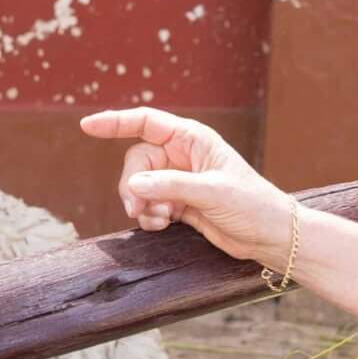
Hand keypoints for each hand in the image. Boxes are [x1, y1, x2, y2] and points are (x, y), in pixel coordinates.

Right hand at [78, 108, 295, 267]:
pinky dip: (149, 215)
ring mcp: (179, 180)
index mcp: (193, 139)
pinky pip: (148, 204)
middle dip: (132, 185)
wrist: (270, 236)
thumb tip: (133, 185)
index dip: (115, 123)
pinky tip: (162, 225)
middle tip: (136, 208)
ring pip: (139, 185)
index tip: (87, 126)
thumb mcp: (212, 192)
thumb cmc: (251, 205)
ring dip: (140, 204)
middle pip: (137, 162)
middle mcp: (182, 155)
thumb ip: (171, 186)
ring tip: (157, 220)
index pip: (146, 123)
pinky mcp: (178, 203)